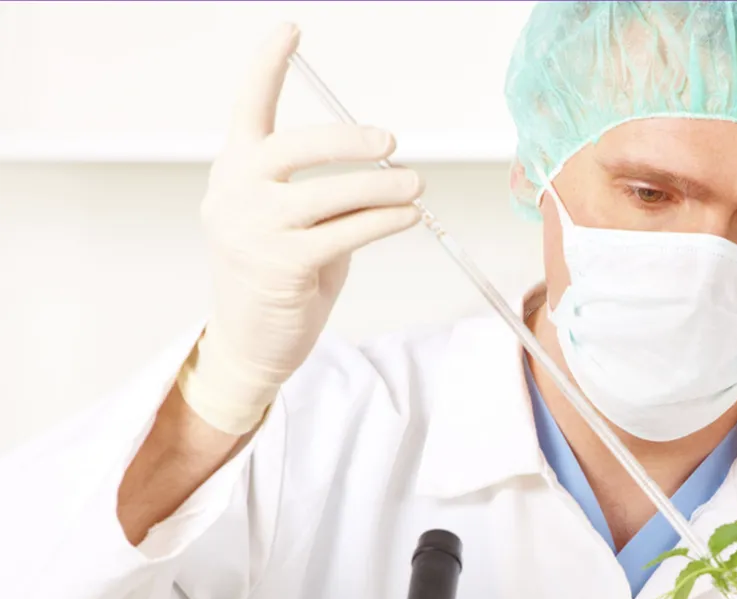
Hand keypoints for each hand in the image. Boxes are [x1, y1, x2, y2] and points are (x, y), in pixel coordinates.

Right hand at [177, 23, 423, 434]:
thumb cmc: (276, 280)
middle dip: (347, 140)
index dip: (268, 67)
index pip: (248, 108)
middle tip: (389, 141)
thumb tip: (382, 175)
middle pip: (294, 147)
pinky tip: (406, 215)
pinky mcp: (282, 265)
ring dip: (380, 186)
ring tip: (415, 184)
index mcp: (235, 172)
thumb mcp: (290, 226)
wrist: (251, 343)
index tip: (290, 30)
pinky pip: (345, 233)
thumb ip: (321, 195)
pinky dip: (382, 221)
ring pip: (328, 194)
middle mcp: (236, 194)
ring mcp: (254, 230)